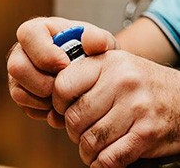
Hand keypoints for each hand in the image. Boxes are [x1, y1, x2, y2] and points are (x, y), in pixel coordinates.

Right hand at [7, 17, 116, 127]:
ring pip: (19, 91)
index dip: (46, 53)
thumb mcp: (100, 43)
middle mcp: (24, 51)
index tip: (66, 65)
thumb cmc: (92, 53)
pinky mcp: (22, 92)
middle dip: (44, 82)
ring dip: (46, 99)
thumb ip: (99, 39)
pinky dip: (45, 110)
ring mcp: (21, 74)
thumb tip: (90, 40)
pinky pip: (26, 106)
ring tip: (66, 97)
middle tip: (66, 86)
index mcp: (40, 30)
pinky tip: (62, 105)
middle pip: (17, 67)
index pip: (29, 34)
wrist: (89, 72)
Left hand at [52, 50, 179, 166]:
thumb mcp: (112, 67)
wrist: (179, 97)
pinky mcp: (147, 132)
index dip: (58, 102)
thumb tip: (52, 113)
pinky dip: (101, 163)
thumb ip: (82, 80)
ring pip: (90, 141)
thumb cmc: (139, 83)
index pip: (63, 85)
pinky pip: (110, 158)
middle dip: (73, 130)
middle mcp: (122, 81)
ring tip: (93, 142)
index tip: (64, 108)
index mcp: (108, 62)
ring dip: (87, 148)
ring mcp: (136, 107)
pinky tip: (103, 156)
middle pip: (75, 117)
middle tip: (81, 129)